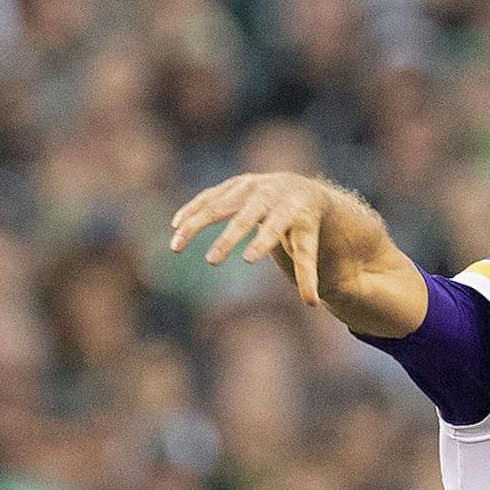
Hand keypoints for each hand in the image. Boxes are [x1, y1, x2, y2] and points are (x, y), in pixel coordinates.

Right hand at [170, 171, 336, 304]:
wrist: (301, 189)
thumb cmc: (304, 225)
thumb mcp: (309, 245)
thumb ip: (308, 272)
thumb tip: (313, 304)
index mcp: (291, 209)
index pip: (277, 228)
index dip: (263, 242)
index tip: (248, 260)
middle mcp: (269, 194)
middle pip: (245, 218)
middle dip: (228, 239)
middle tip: (212, 262)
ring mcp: (249, 187)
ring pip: (218, 205)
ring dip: (196, 224)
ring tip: (177, 246)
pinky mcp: (233, 185)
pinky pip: (208, 197)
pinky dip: (191, 211)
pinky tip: (176, 227)